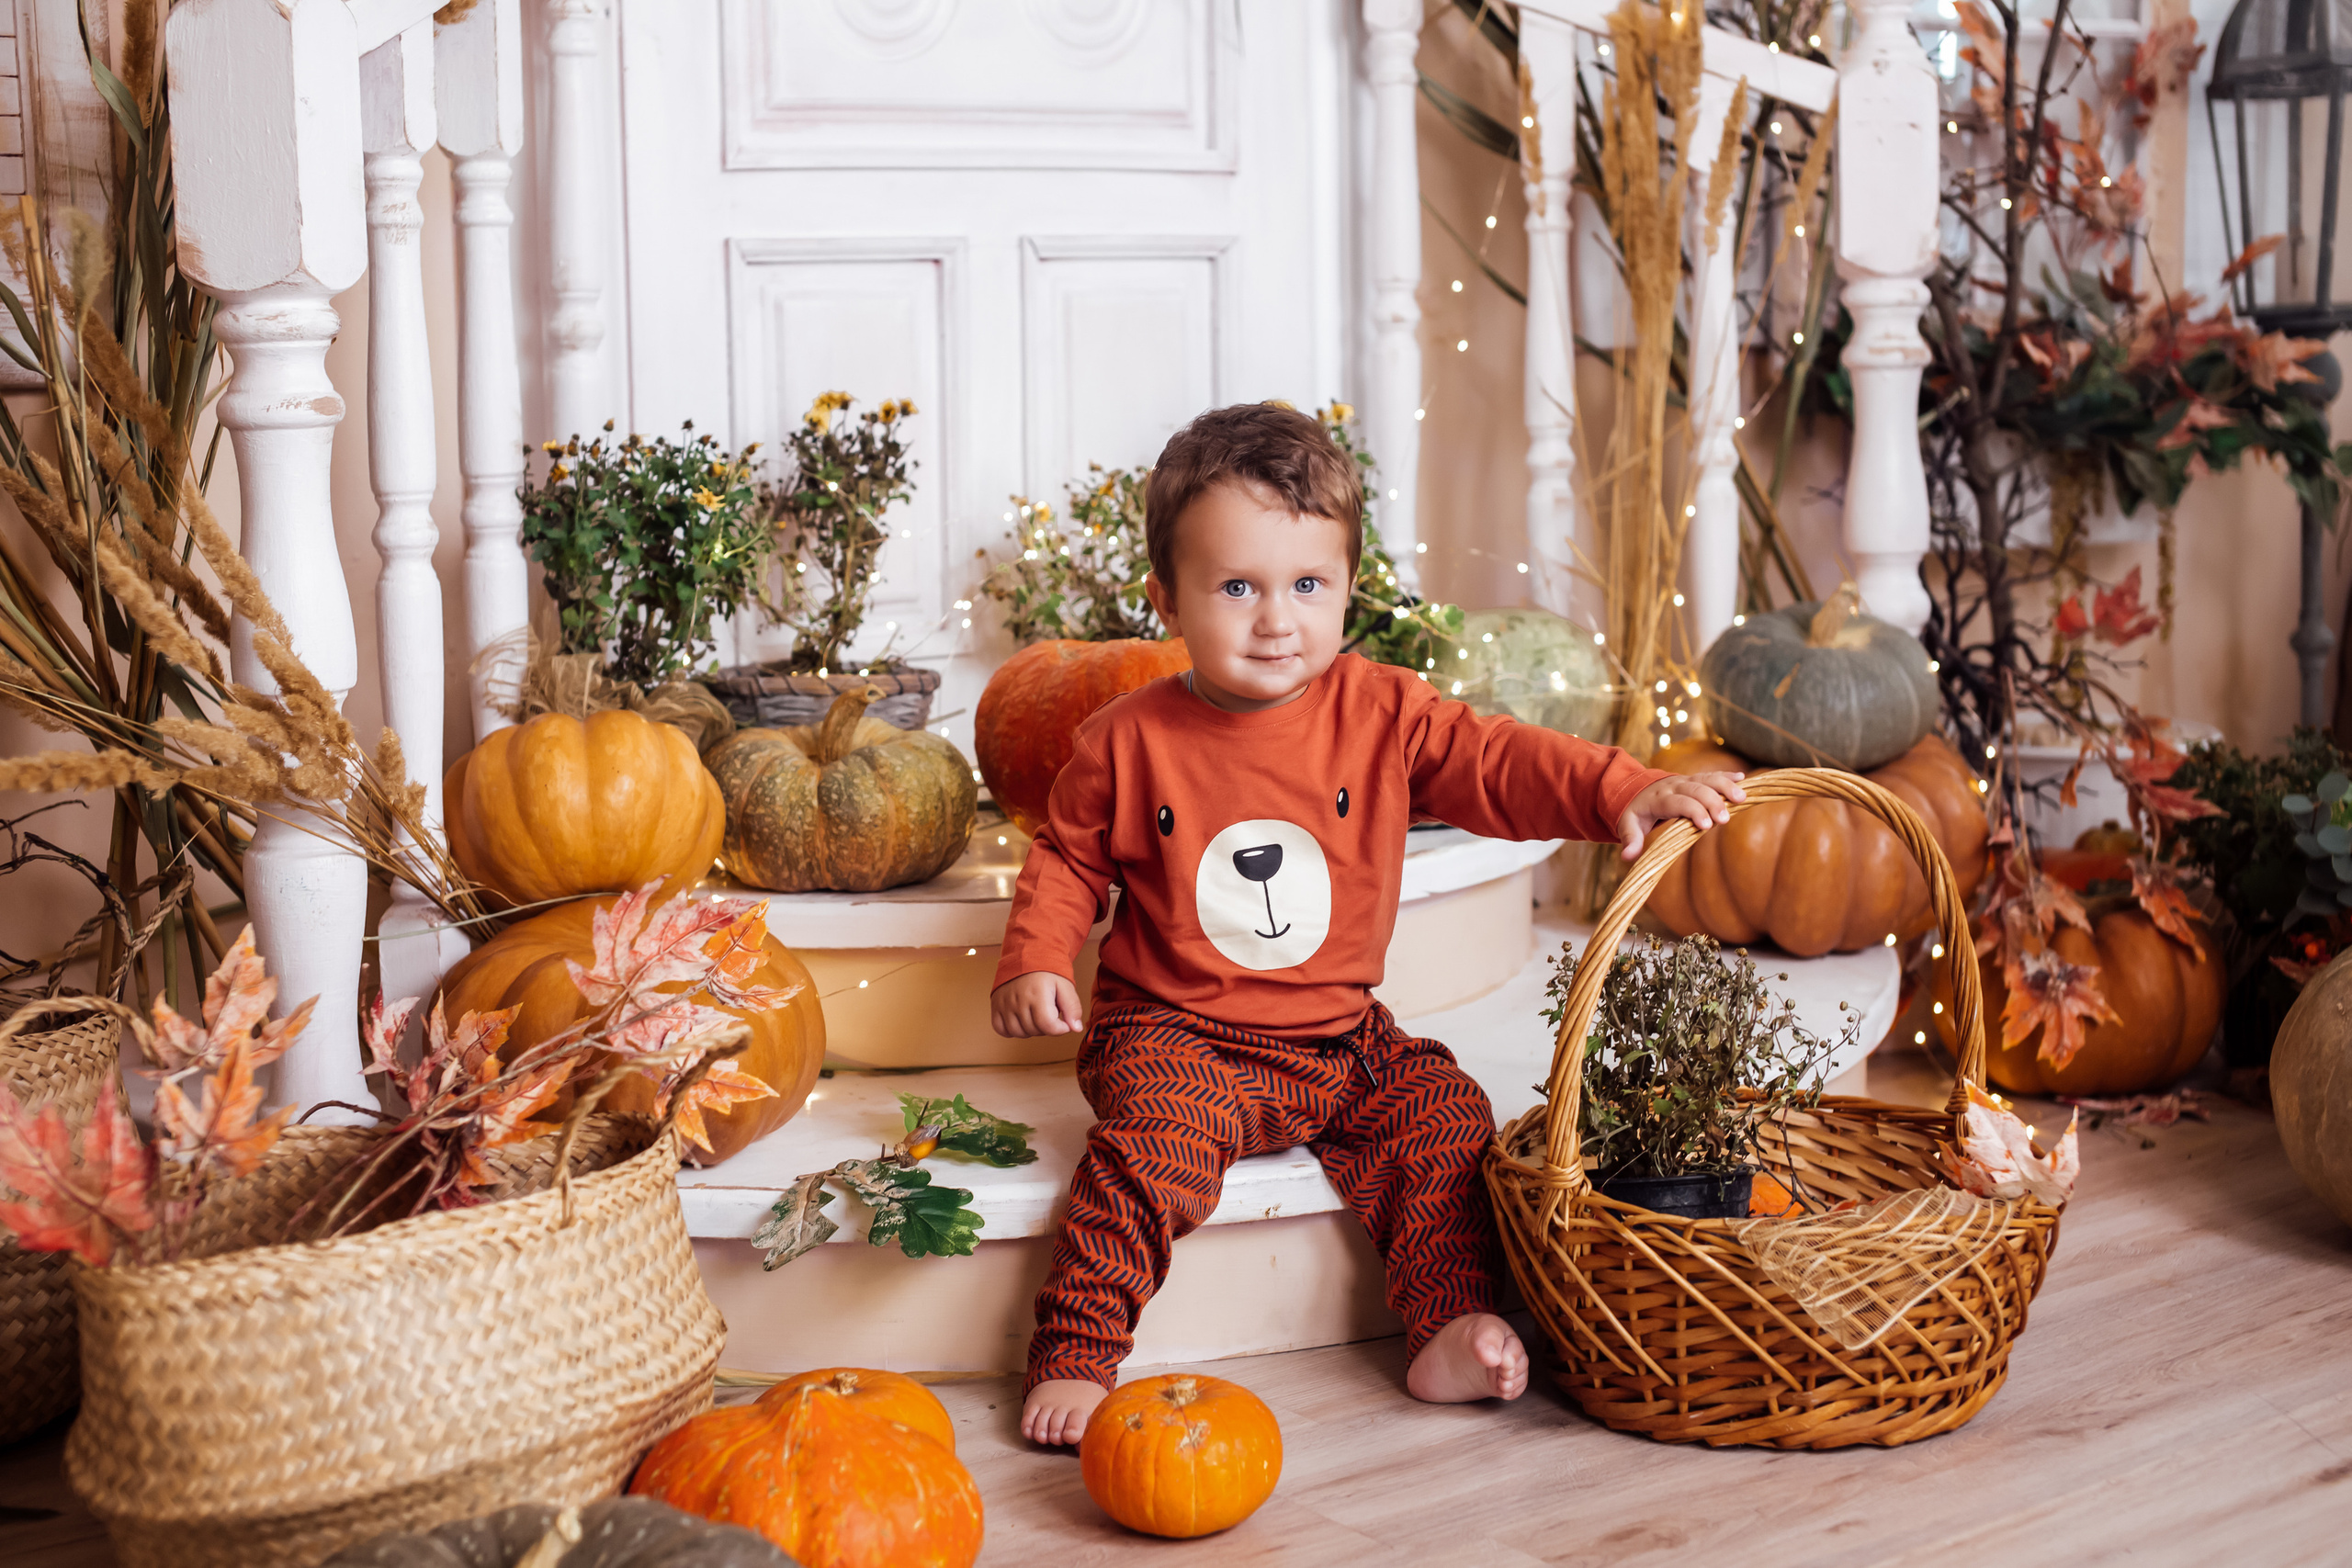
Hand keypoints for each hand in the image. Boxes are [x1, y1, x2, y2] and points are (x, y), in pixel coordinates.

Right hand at [991, 971, 1085, 1036]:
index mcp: (1037, 994)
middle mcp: (1018, 1000)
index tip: (1063, 1023)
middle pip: (1035, 1030)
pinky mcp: (996, 1006)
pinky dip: (1012, 1030)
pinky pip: (1002, 1030)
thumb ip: (1073, 1008)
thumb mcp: (1065, 986)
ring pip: (1019, 1033)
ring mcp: (1005, 1004)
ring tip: (1036, 1014)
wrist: (1025, 956)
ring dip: (1031, 1029)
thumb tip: (1076, 1028)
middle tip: (1049, 1012)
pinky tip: (1022, 1019)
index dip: (1060, 1029)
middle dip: (1047, 1027)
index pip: (1048, 1025)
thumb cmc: (1047, 972)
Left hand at [1618, 771, 1745, 860]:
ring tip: (1741, 798)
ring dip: (1724, 786)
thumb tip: (1627, 857)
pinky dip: (1726, 776)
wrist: (1634, 789)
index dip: (1692, 811)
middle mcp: (1674, 786)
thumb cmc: (1635, 812)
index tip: (1706, 826)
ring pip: (1706, 779)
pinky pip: (1711, 775)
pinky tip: (1742, 779)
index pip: (1677, 802)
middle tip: (1725, 819)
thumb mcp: (1627, 825)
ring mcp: (1685, 781)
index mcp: (1659, 798)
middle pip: (1695, 790)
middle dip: (1711, 802)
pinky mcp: (1694, 779)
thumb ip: (1630, 840)